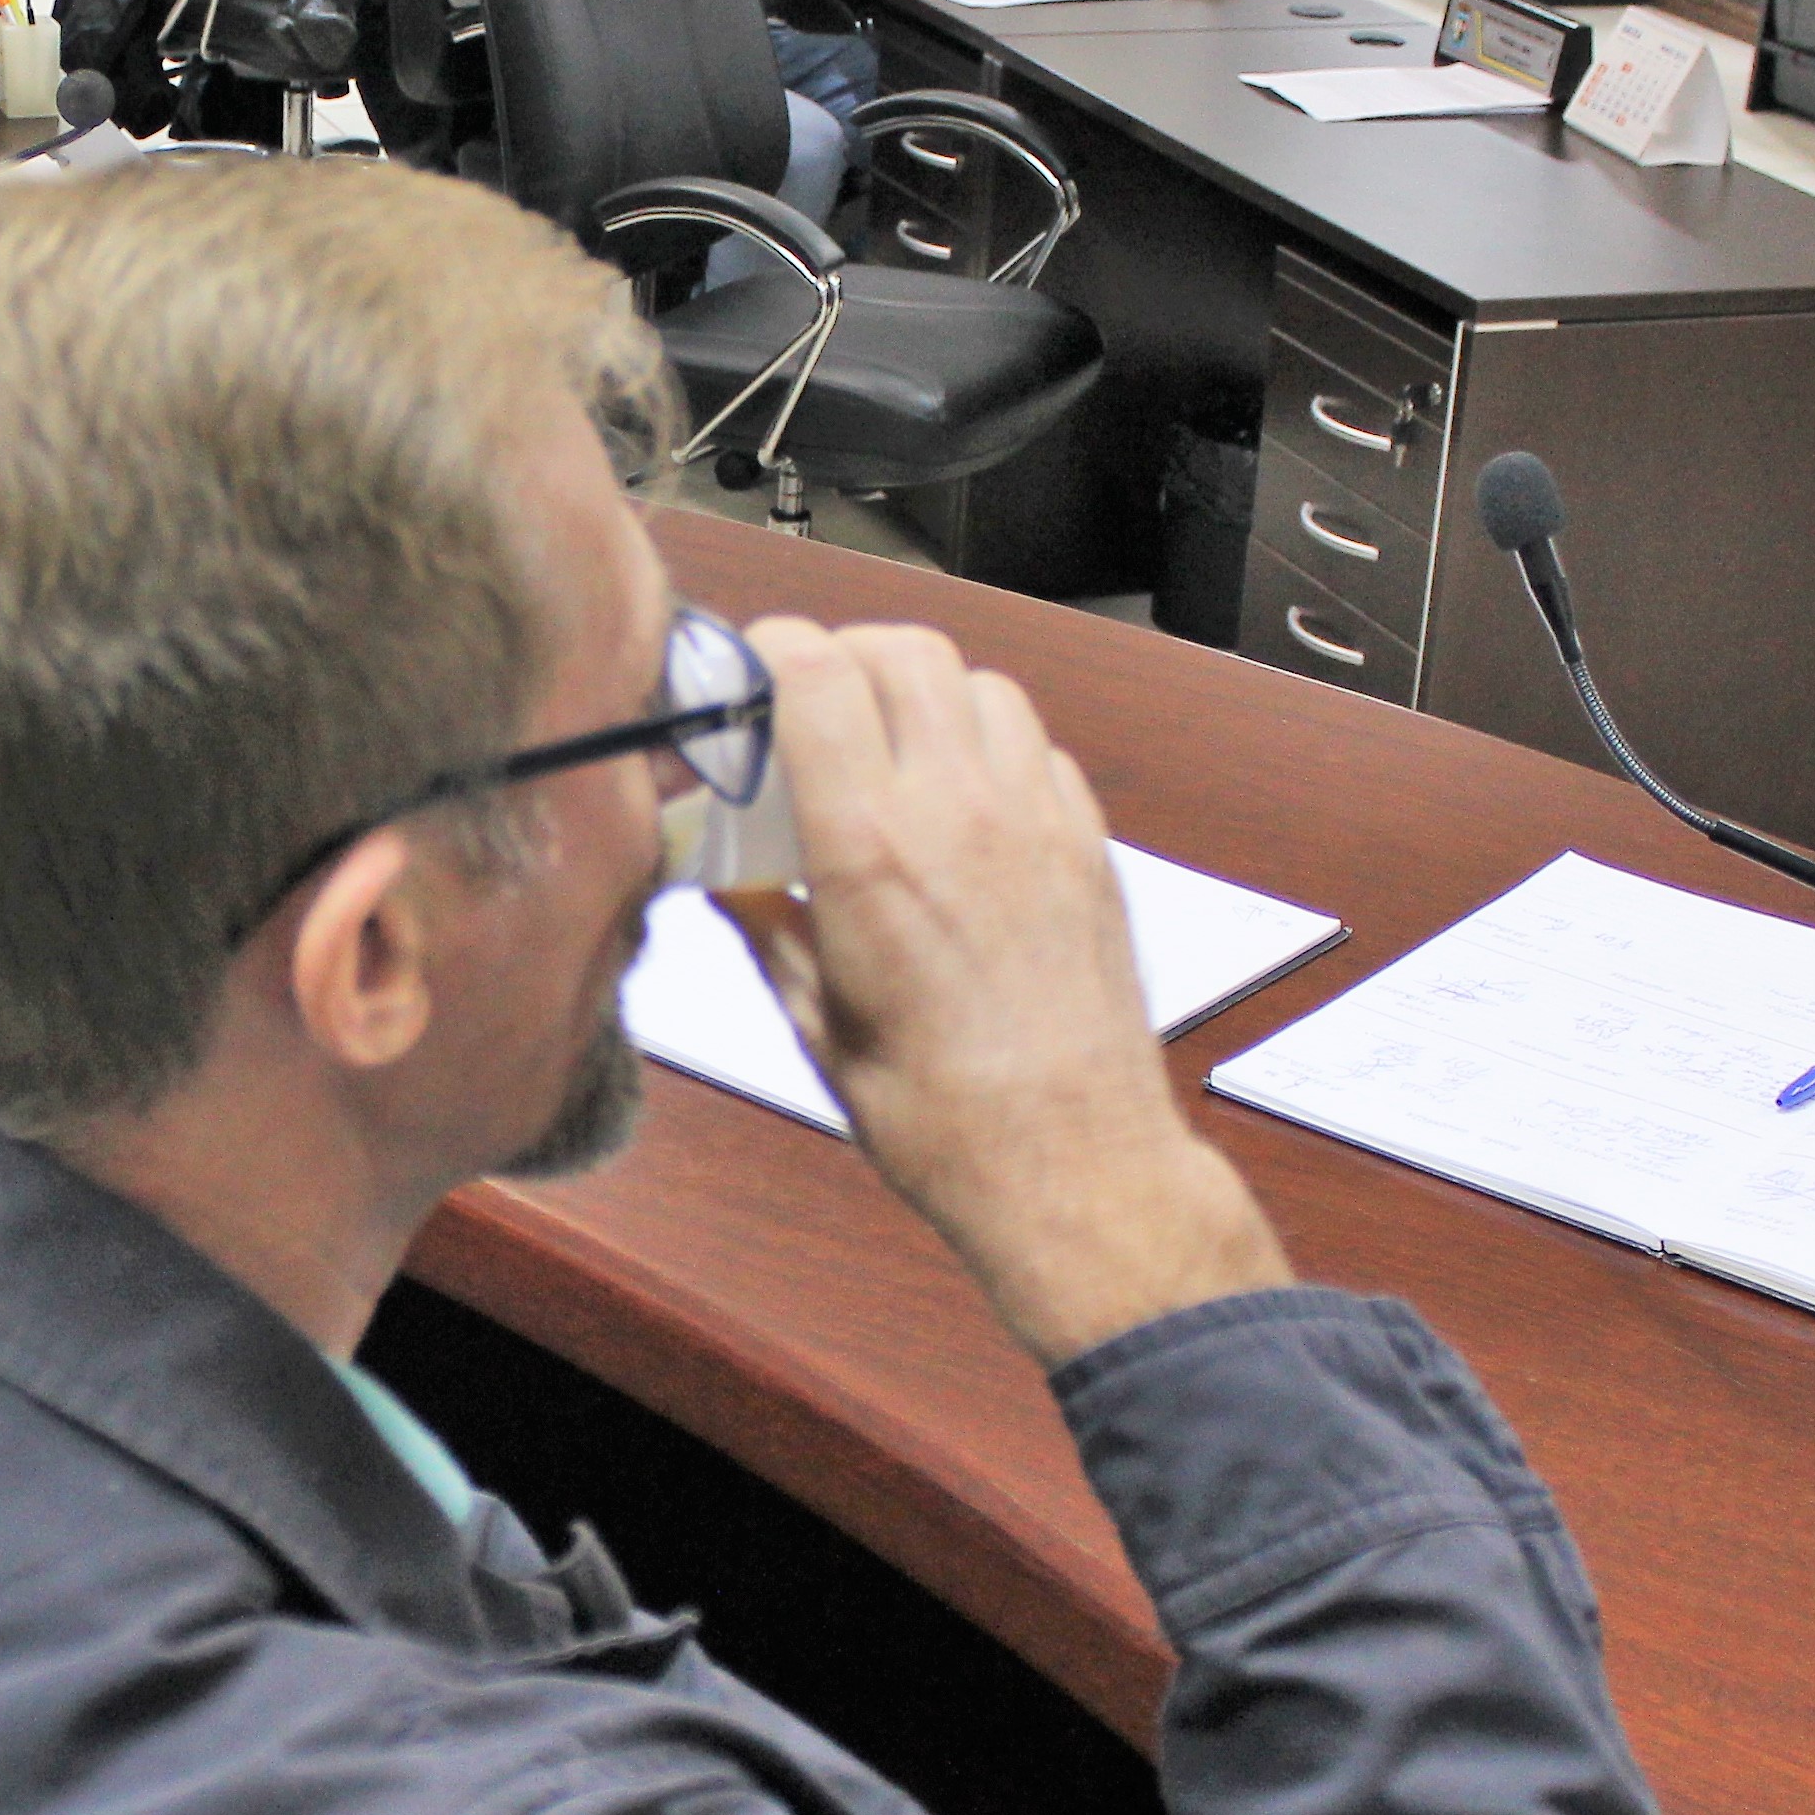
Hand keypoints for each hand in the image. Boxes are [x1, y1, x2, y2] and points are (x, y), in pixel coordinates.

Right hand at [721, 621, 1287, 1366]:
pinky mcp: (1089, 844)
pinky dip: (991, 745)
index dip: (769, 653)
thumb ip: (767, 925)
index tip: (744, 679)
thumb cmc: (941, 1116)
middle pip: (902, 649)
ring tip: (890, 742)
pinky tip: (963, 801)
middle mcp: (959, 810)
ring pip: (979, 682)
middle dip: (844, 655)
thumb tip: (725, 875)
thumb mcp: (816, 1023)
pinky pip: (1038, 746)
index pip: (815, 673)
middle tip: (810, 702)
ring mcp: (1036, 819)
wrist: (1073, 1165)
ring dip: (924, 690)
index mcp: (869, 849)